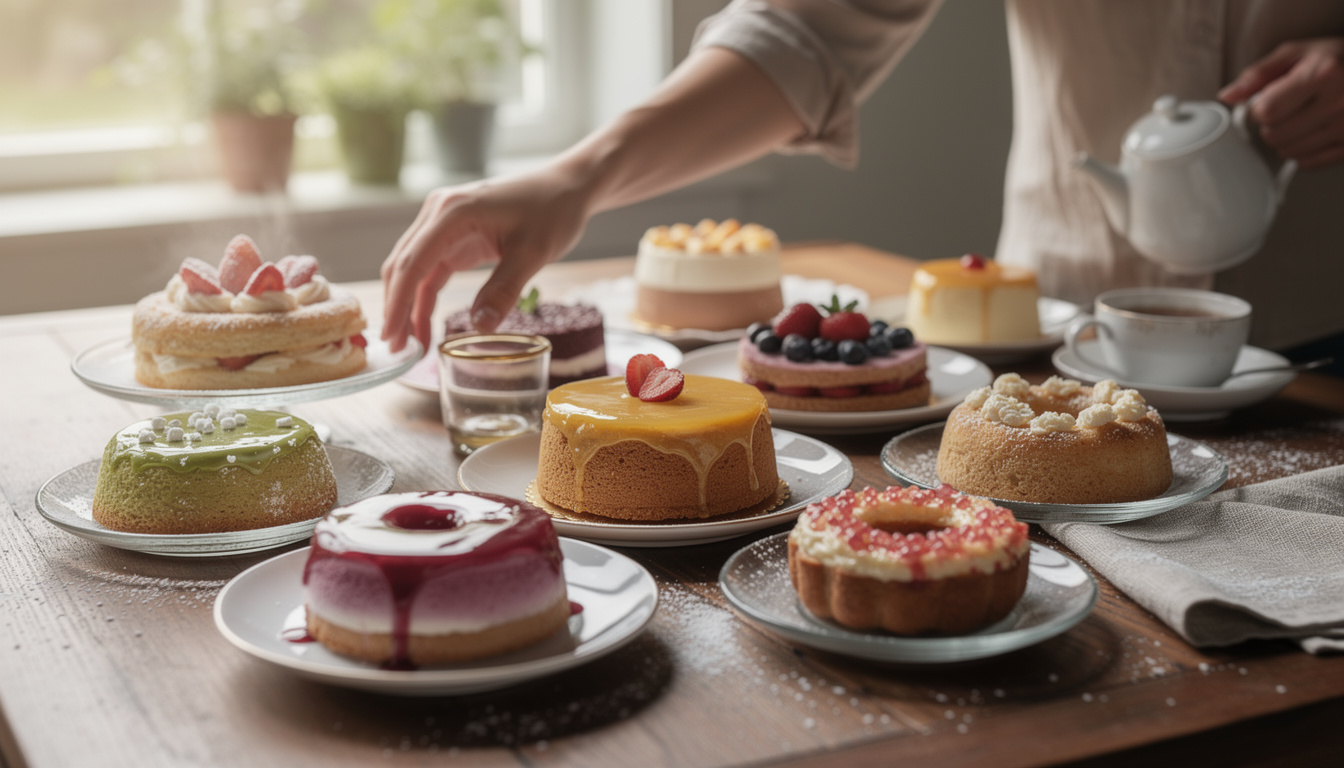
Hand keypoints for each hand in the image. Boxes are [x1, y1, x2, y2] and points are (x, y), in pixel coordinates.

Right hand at [379, 165, 590, 353]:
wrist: (567, 186)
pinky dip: (424, 298)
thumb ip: (505, 289)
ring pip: (412, 270)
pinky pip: (430, 270)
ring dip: (407, 307)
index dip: (398, 303)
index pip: (412, 262)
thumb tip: (480, 326)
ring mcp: (444, 224)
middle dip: (396, 309)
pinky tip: (423, 327)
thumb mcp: (533, 253)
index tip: (391, 337)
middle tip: (396, 352)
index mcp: (453, 212)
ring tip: (409, 347)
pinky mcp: (454, 236)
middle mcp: (439, 213)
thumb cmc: (553, 210)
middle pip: (404, 266)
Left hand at [1219, 37, 1343, 168]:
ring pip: (1288, 152)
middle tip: (1287, 109)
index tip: (1267, 100)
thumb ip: (1258, 74)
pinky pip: (1308, 163)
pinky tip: (1313, 131)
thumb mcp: (1296, 54)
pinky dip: (1303, 151)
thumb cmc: (1334, 59)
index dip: (1258, 108)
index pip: (1267, 111)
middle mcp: (1340, 102)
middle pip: (1274, 135)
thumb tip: (1228, 96)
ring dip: (1285, 139)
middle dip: (1271, 124)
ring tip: (1302, 118)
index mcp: (1323, 74)